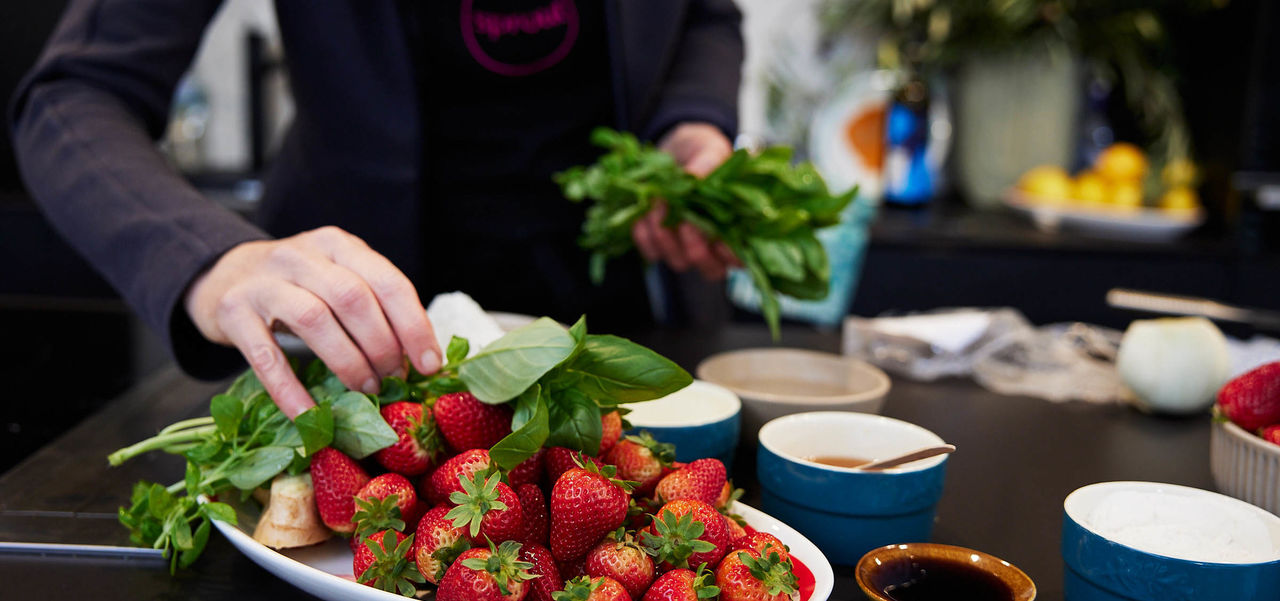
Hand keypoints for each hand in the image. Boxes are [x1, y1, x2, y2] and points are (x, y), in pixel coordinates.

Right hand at [184, 226, 441, 418]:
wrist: (221, 275)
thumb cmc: (296, 287)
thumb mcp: (336, 279)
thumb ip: (373, 306)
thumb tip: (419, 358)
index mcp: (338, 245)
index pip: (387, 281)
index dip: (414, 325)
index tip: (430, 364)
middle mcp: (302, 256)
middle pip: (353, 298)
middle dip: (383, 345)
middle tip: (395, 378)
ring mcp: (263, 281)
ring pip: (315, 320)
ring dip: (348, 361)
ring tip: (367, 389)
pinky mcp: (232, 311)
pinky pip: (265, 356)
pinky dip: (290, 389)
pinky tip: (309, 414)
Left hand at [632, 122, 739, 279]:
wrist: (671, 150)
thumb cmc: (701, 151)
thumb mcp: (710, 147)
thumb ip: (709, 161)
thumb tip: (696, 177)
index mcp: (737, 226)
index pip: (741, 257)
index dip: (731, 255)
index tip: (719, 240)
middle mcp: (713, 244)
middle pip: (709, 268)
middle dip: (695, 246)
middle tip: (685, 220)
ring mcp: (684, 247)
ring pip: (678, 262)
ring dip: (666, 237)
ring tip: (658, 203)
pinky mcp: (659, 244)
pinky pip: (651, 252)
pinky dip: (644, 234)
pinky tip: (643, 209)